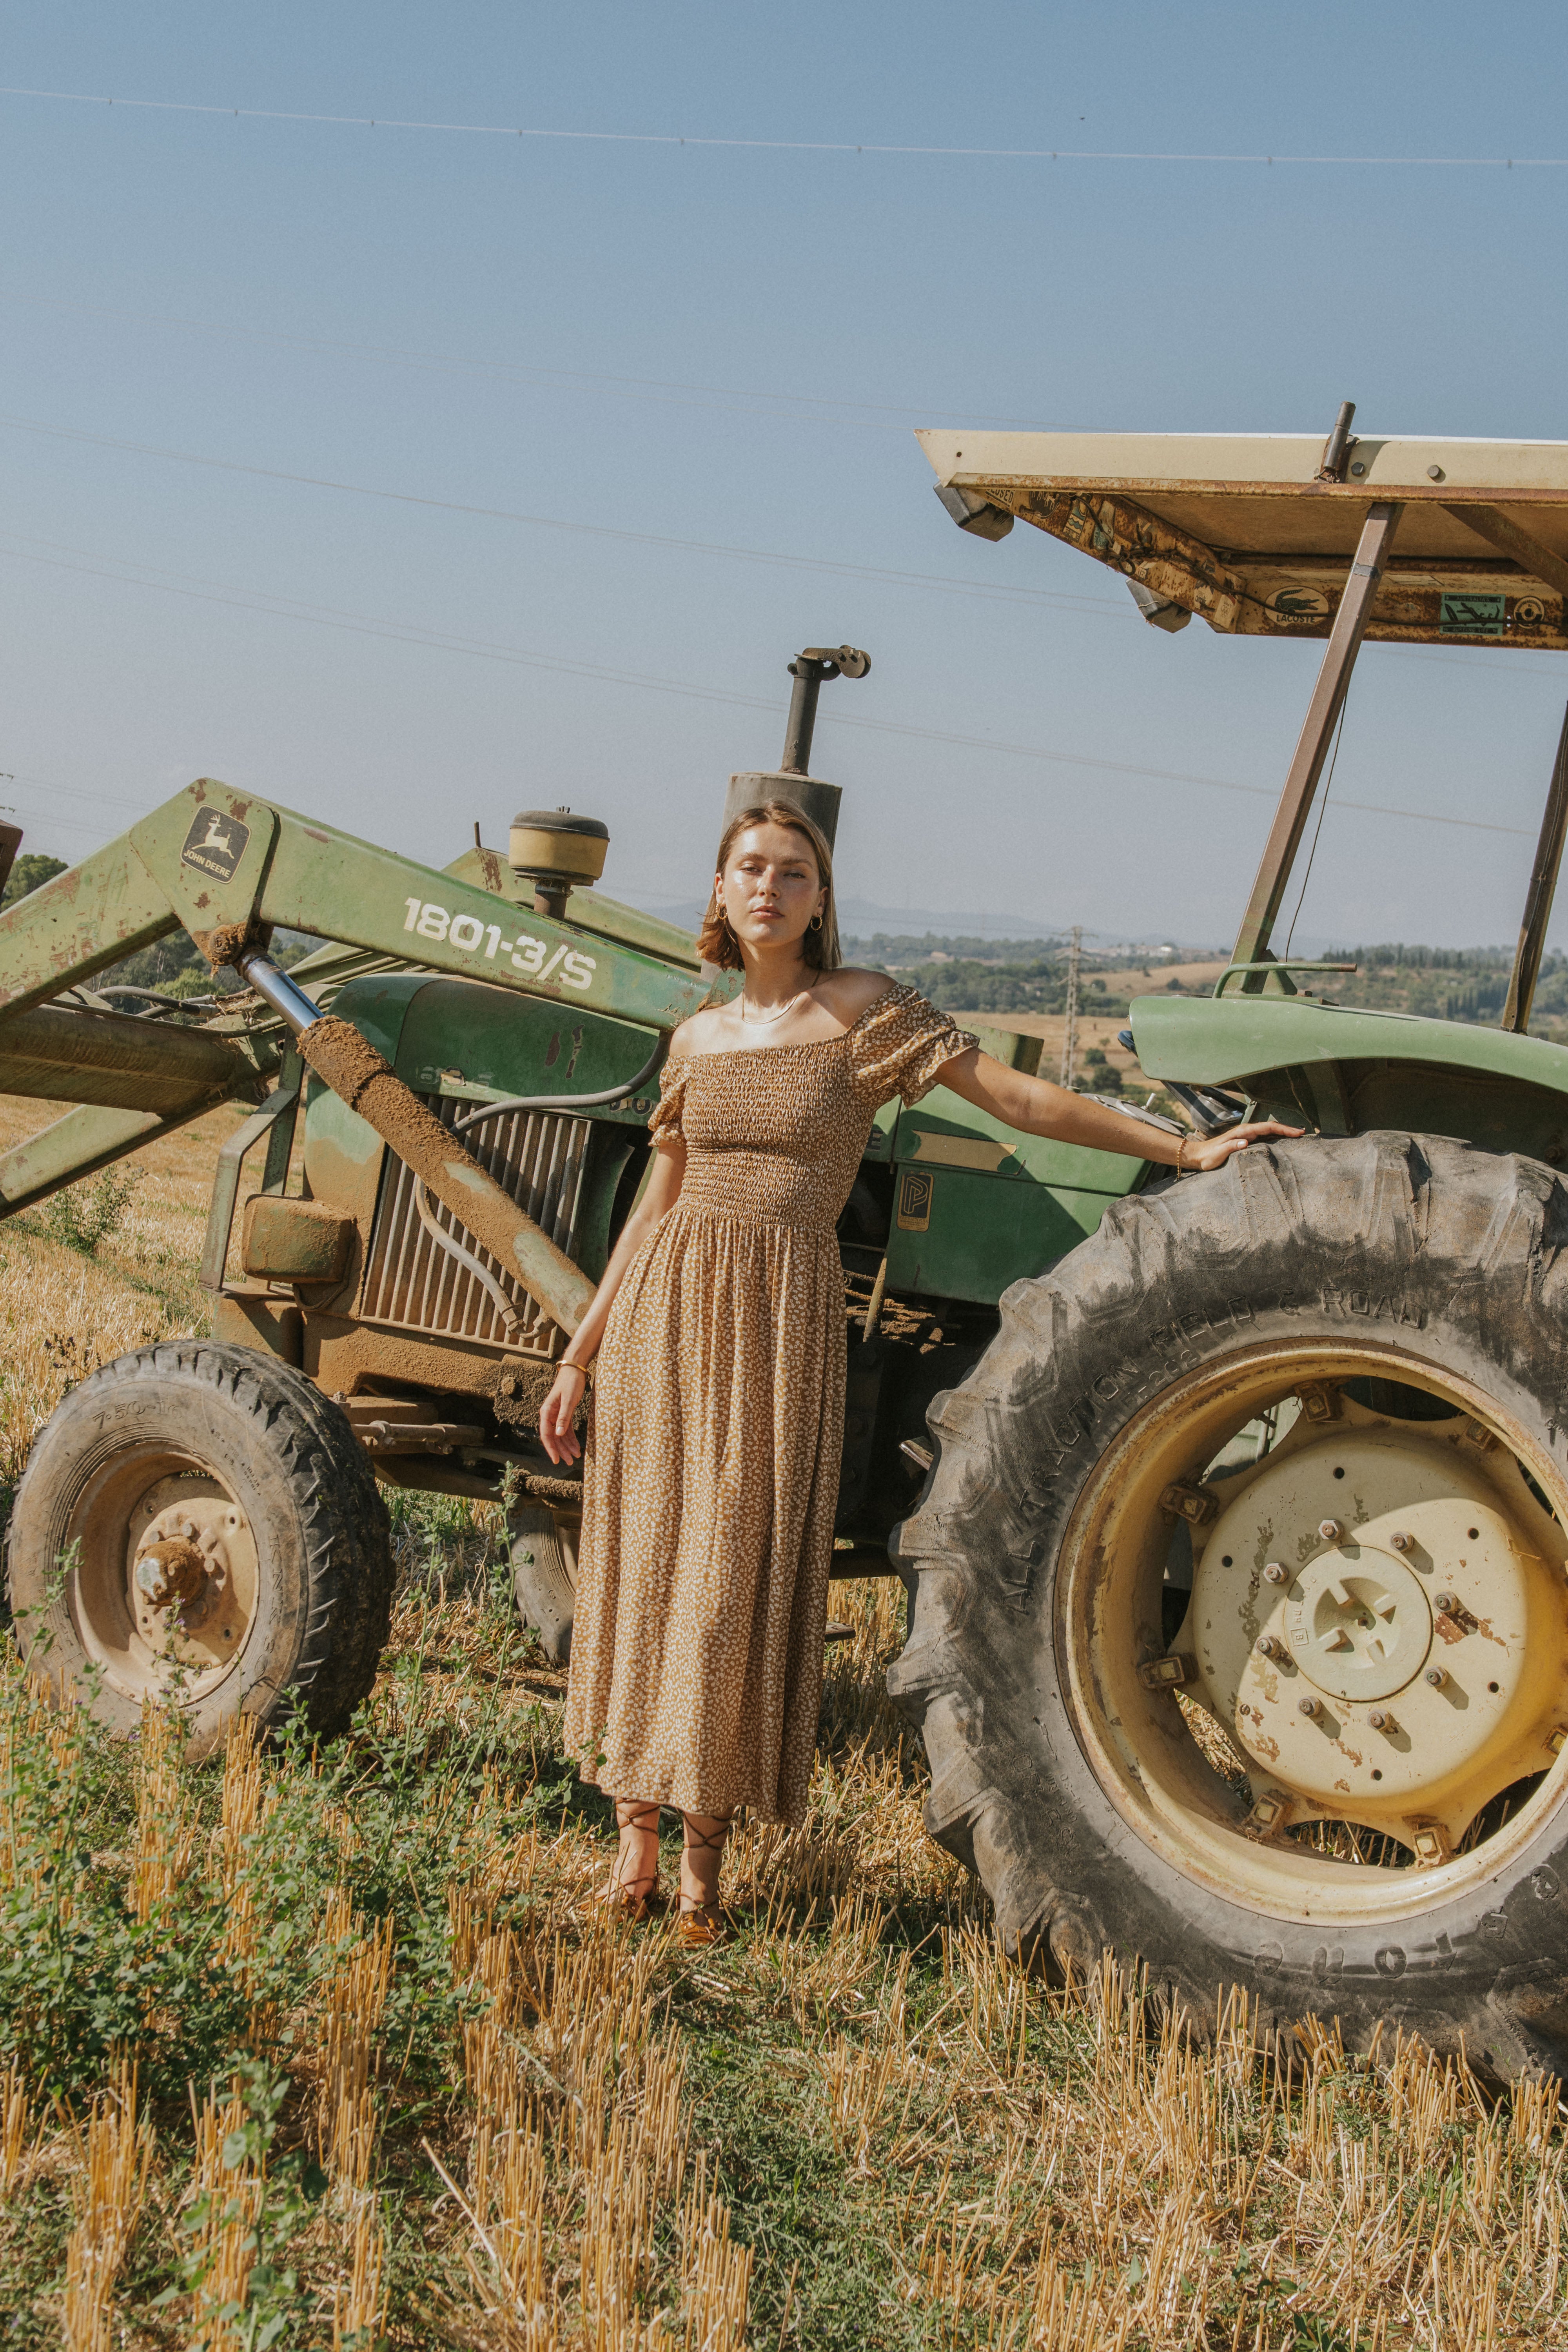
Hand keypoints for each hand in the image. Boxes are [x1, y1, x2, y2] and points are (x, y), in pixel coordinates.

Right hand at [539, 1362, 588, 1464]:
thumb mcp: (568, 1400)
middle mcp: (549, 1415)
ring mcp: (556, 1415)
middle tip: (569, 1462)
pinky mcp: (564, 1414)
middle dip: (561, 1450)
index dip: (551, 1449)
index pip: (546, 1435)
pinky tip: (576, 1447)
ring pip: (560, 1435)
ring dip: (567, 1446)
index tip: (556, 1460)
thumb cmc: (571, 1383)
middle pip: (553, 1437)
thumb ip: (563, 1417)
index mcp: (546, 1412)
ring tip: (575, 1457)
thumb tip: (558, 1434)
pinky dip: (571, 1438)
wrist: (575, 1370)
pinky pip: (566, 1429)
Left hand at [1184, 1119, 1305, 1172]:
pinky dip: (1275, 1138)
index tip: (1297, 1132)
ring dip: (1283, 1133)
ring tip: (1297, 1136)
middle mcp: (1247, 1132)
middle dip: (1287, 1129)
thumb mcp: (1219, 1152)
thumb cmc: (1208, 1156)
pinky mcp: (1245, 1142)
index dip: (1283, 1128)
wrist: (1198, 1156)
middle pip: (1271, 1127)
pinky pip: (1264, 1138)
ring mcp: (1246, 1136)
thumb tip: (1245, 1142)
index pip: (1268, 1127)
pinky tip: (1281, 1143)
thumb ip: (1231, 1146)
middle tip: (1303, 1133)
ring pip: (1269, 1132)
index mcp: (1243, 1132)